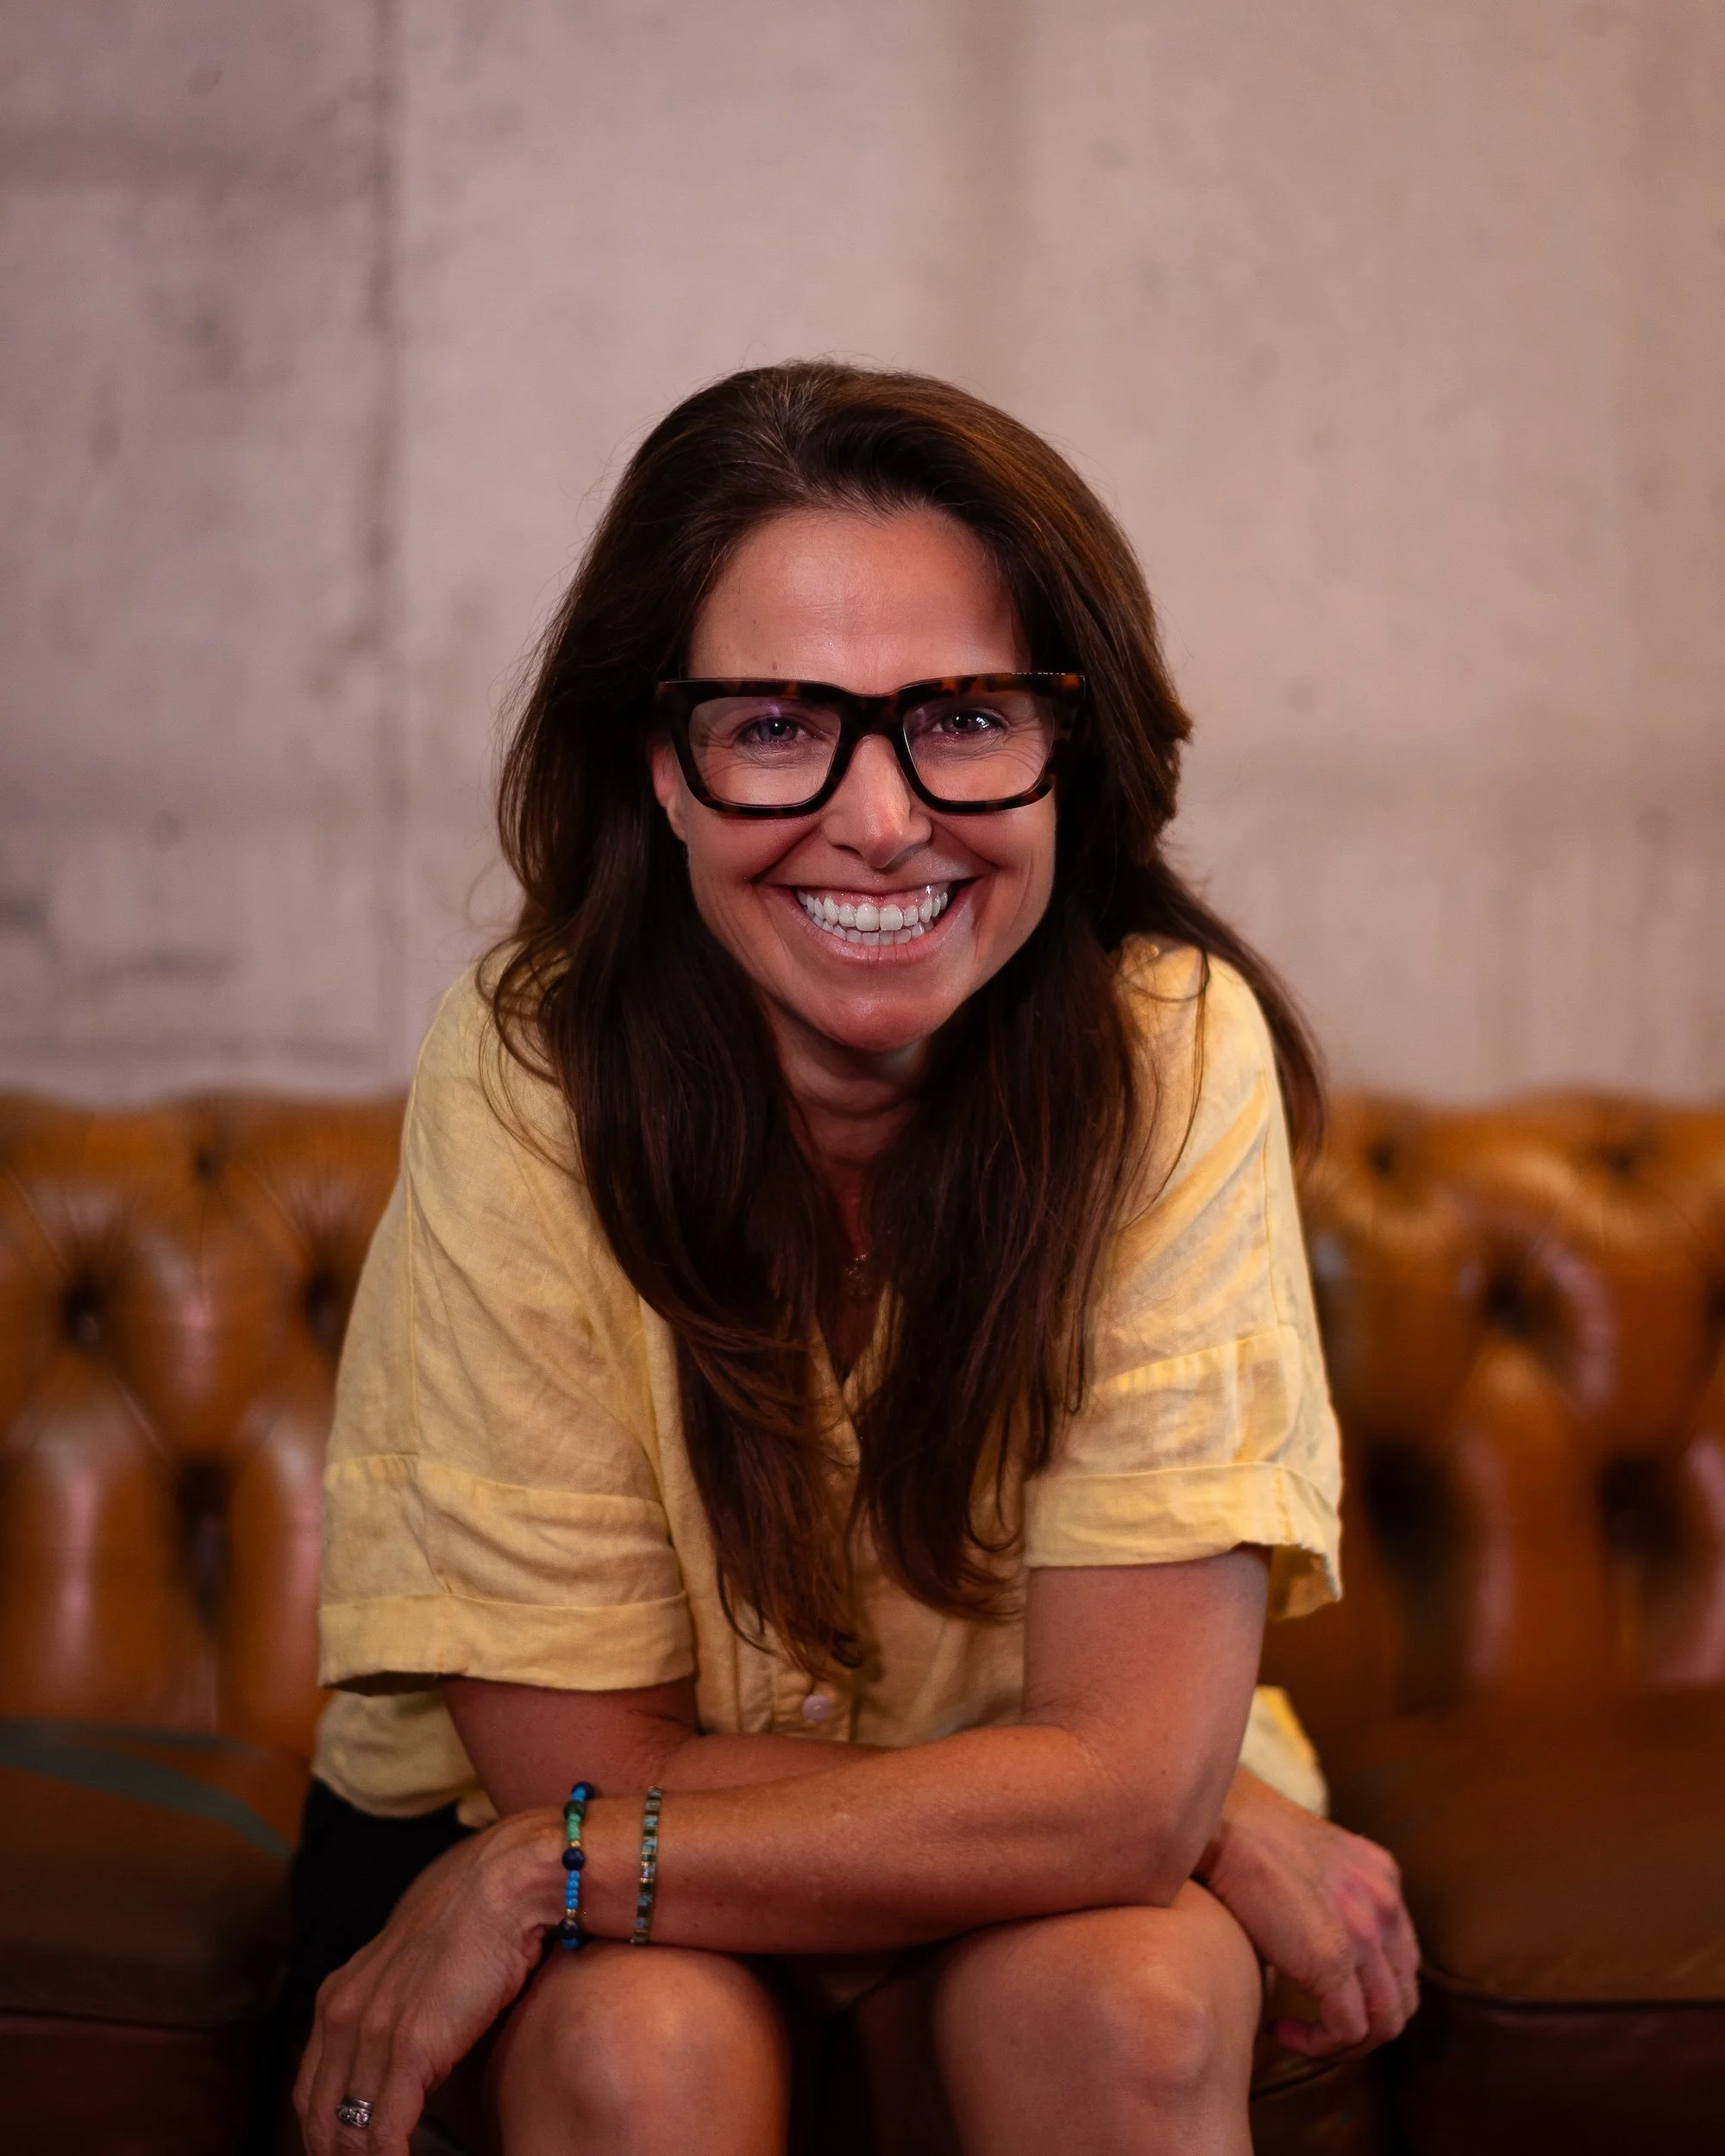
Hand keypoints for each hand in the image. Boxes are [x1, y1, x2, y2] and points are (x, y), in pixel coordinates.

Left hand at [295, 1808, 561, 2155]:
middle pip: (318, 2118)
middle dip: (336, 2154)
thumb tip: (410, 2049)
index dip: (324, 2132)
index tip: (345, 2151)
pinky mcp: (411, 2048)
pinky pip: (384, 2134)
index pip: (311, 2090)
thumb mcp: (413, 1963)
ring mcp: (374, 2031)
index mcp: (340, 1994)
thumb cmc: (476, 1918)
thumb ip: (396, 2004)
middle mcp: (344, 2014)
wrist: (506, 1884)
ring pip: (347, 2133)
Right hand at [1198, 1767, 1418, 2058]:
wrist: (1213, 1821)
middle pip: (1401, 1996)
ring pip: (1383, 2022)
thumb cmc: (1239, 1837)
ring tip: (1299, 2035)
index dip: (1368, 1992)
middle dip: (1362, 2026)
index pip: (1400, 1959)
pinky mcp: (1332, 1960)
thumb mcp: (1305, 1860)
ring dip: (1342, 2043)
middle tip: (1316, 2029)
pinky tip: (1279, 2028)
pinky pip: (1346, 2030)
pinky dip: (1316, 2044)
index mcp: (1380, 1875)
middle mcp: (1384, 1901)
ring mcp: (1365, 1930)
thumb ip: (1327, 1899)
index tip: (1323, 1999)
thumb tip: (1310, 1944)